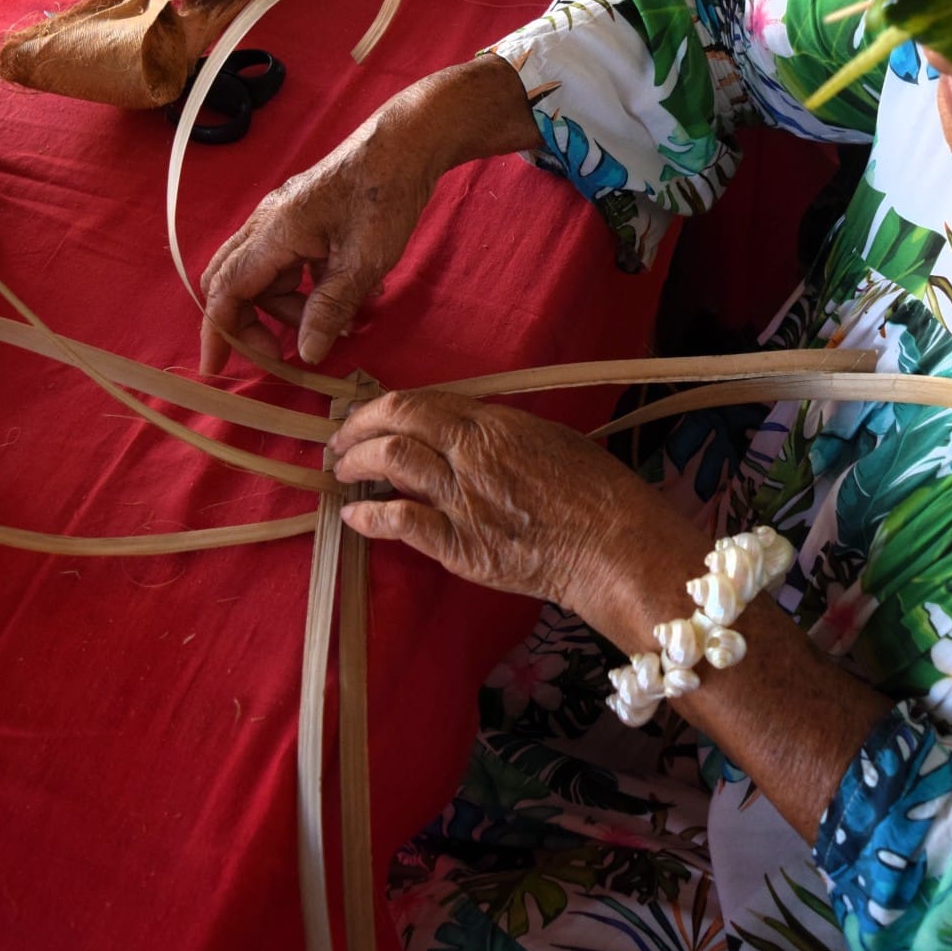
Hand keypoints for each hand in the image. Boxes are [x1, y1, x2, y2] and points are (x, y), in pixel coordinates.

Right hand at [200, 119, 436, 372]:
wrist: (406, 143)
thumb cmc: (385, 195)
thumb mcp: (363, 261)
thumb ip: (330, 308)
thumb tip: (306, 354)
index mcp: (273, 231)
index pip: (227, 290)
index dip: (220, 332)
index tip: (218, 368)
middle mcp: (267, 222)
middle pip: (233, 282)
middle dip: (250, 323)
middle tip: (281, 354)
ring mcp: (284, 218)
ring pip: (267, 276)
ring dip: (293, 308)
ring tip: (343, 323)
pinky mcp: (304, 217)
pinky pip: (290, 262)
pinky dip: (310, 287)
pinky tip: (354, 295)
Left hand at [331, 389, 693, 613]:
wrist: (613, 544)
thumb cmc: (593, 489)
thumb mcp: (545, 437)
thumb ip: (495, 431)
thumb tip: (455, 431)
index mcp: (492, 424)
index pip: (418, 403)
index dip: (378, 408)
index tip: (362, 416)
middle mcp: (471, 455)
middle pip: (395, 426)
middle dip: (355, 431)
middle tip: (338, 444)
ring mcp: (463, 501)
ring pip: (391, 465)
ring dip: (356, 465)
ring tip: (342, 473)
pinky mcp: (460, 547)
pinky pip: (400, 523)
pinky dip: (369, 517)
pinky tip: (354, 517)